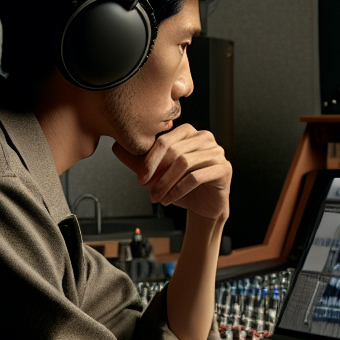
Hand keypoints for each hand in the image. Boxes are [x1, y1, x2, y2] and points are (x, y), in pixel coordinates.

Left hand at [113, 124, 230, 221]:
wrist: (204, 206)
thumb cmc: (182, 186)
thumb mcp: (157, 173)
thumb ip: (139, 160)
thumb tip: (116, 147)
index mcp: (188, 132)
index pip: (165, 140)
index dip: (150, 160)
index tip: (140, 178)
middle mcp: (205, 138)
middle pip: (174, 151)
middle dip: (157, 174)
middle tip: (147, 190)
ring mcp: (217, 152)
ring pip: (184, 163)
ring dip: (166, 183)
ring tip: (157, 197)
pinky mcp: (224, 168)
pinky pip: (196, 177)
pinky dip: (178, 190)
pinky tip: (170, 199)